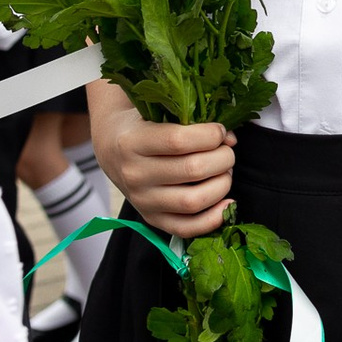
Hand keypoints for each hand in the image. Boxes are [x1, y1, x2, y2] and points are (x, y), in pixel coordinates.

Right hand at [84, 78, 234, 236]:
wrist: (113, 151)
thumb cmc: (144, 127)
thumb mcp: (157, 113)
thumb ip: (191, 120)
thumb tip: (228, 139)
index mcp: (132, 142)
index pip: (179, 141)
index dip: (210, 135)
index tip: (221, 132)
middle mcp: (134, 174)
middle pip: (193, 170)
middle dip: (223, 158)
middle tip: (226, 152)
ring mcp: (142, 201)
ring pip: (193, 200)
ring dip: (222, 184)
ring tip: (224, 172)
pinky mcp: (151, 219)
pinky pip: (186, 228)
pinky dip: (213, 219)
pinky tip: (227, 202)